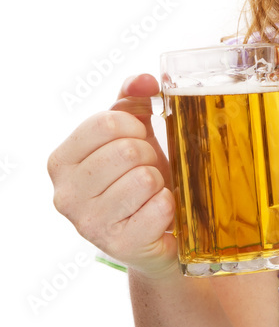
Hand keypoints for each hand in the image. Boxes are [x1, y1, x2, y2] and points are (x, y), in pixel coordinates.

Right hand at [47, 75, 178, 277]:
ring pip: (145, 179)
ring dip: (159, 181)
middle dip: (148, 155)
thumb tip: (145, 80)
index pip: (105, 122)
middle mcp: (66, 195)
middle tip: (147, 169)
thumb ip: (131, 101)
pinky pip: (160, 207)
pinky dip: (170, 206)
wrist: (153, 235)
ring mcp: (90, 224)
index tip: (138, 139)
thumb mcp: (129, 135)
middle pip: (127, 150)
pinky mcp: (121, 246)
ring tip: (151, 193)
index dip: (134, 126)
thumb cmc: (137, 177)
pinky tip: (159, 214)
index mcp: (61, 161)